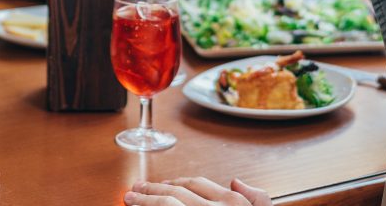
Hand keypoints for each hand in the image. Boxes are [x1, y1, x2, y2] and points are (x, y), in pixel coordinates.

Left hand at [124, 177, 270, 205]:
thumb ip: (256, 198)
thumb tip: (236, 182)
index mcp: (232, 203)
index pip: (196, 185)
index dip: (176, 182)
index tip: (161, 184)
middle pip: (176, 194)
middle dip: (152, 190)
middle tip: (135, 189)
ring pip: (167, 205)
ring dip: (145, 201)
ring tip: (129, 200)